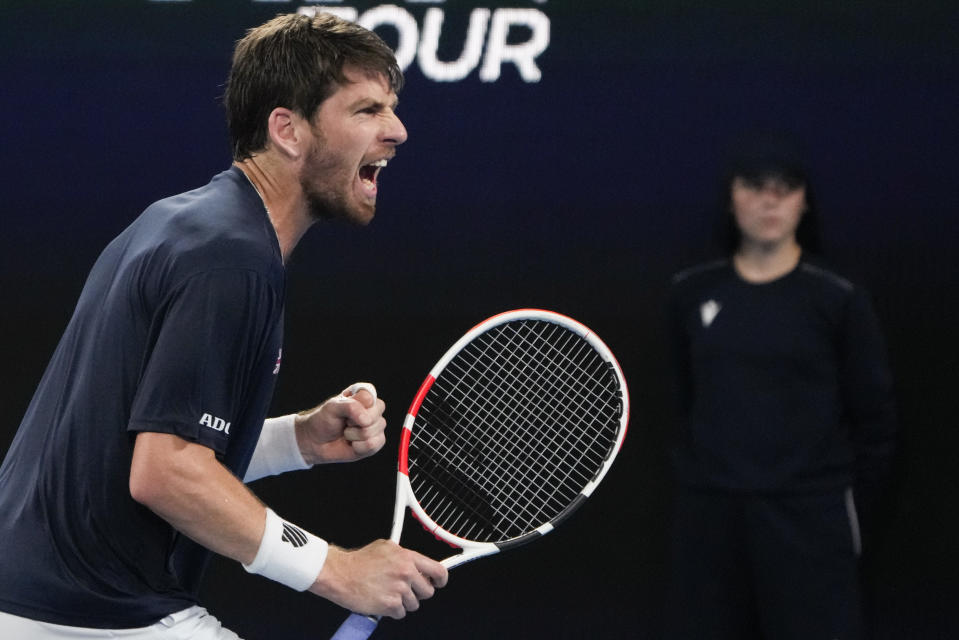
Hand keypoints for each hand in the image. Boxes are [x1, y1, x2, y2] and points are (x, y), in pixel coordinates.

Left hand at [294, 384, 386, 463]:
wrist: (316, 442)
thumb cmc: (324, 421)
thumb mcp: (332, 407)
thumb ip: (350, 407)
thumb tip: (366, 420)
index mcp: (364, 395)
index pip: (369, 398)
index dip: (355, 407)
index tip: (343, 409)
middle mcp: (374, 409)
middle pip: (374, 417)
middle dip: (355, 424)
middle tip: (345, 423)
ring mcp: (376, 426)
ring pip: (373, 433)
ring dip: (354, 436)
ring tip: (347, 434)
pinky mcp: (376, 442)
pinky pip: (373, 445)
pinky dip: (358, 447)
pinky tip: (352, 444)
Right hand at [309, 540, 448, 618]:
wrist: (340, 574)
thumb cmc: (359, 561)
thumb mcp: (386, 547)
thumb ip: (404, 556)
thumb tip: (417, 564)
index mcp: (407, 557)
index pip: (438, 571)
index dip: (441, 580)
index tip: (438, 583)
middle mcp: (406, 573)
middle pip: (427, 592)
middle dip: (417, 593)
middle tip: (404, 589)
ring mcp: (399, 589)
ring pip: (413, 604)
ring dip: (402, 602)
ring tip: (387, 592)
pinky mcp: (390, 605)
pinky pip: (400, 613)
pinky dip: (392, 610)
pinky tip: (381, 599)